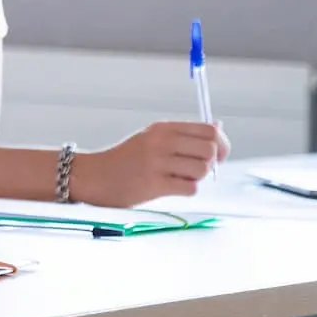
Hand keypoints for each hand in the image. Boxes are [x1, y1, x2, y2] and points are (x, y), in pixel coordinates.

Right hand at [72, 121, 230, 205]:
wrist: (95, 176)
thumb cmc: (126, 159)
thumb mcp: (153, 138)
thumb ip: (185, 134)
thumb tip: (218, 127)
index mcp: (163, 128)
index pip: (208, 130)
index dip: (221, 143)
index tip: (217, 153)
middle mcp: (161, 141)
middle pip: (210, 149)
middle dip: (211, 162)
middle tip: (196, 168)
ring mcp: (157, 162)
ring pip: (202, 169)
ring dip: (196, 177)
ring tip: (180, 177)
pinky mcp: (154, 183)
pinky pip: (190, 187)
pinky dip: (186, 189)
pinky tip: (172, 186)